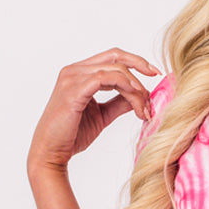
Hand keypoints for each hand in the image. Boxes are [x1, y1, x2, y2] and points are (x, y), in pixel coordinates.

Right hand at [28, 48, 159, 174]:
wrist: (52, 152)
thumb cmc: (73, 134)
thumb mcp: (103, 115)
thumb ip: (120, 102)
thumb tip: (140, 96)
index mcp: (80, 73)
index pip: (112, 58)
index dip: (135, 62)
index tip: (154, 74)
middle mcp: (74, 70)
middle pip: (115, 56)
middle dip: (140, 65)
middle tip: (156, 77)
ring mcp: (72, 78)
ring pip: (114, 70)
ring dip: (135, 87)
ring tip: (144, 107)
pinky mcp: (73, 91)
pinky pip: (104, 78)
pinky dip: (124, 86)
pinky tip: (134, 98)